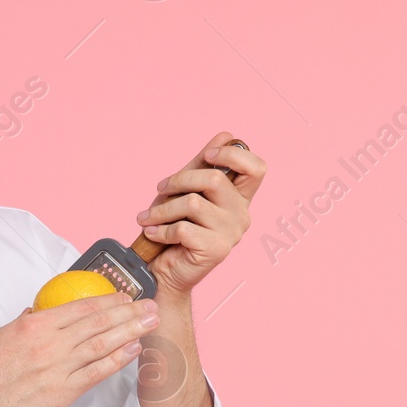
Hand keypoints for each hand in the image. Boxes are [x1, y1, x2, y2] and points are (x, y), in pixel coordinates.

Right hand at [0, 293, 160, 406]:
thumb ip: (19, 325)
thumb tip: (35, 315)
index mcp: (33, 325)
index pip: (80, 307)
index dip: (107, 300)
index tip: (122, 295)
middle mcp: (49, 344)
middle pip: (98, 322)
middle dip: (128, 312)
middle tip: (148, 304)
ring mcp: (57, 369)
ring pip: (103, 345)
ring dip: (131, 332)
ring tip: (149, 323)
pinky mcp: (61, 393)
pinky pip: (97, 374)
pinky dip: (118, 360)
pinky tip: (132, 351)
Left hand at [134, 131, 266, 295]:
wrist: (164, 271)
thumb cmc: (174, 228)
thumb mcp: (187, 190)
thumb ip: (203, 164)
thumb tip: (225, 134)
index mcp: (238, 197)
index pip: (257, 168)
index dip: (233, 154)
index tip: (208, 155)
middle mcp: (241, 214)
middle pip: (214, 179)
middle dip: (179, 180)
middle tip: (161, 189)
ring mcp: (231, 234)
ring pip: (192, 203)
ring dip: (162, 209)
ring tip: (148, 217)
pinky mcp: (216, 251)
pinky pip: (183, 228)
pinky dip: (161, 230)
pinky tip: (154, 234)